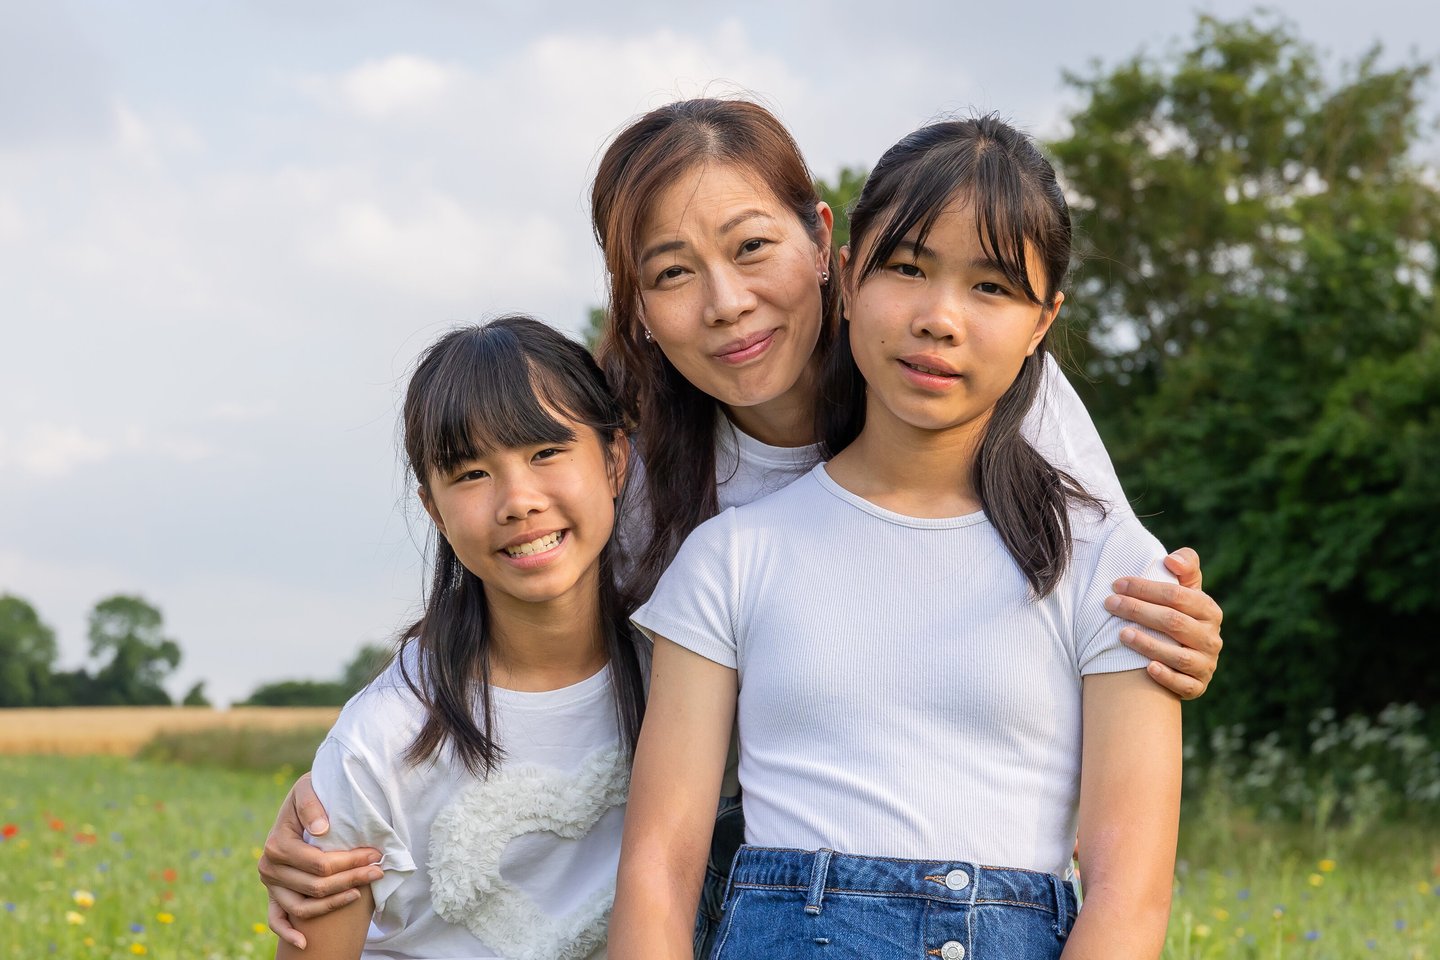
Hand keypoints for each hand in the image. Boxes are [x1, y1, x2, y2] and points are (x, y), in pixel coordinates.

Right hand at [258, 772, 382, 949]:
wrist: (297, 803)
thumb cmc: (308, 794)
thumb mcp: (307, 788)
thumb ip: (311, 805)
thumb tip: (321, 829)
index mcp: (277, 844)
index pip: (319, 863)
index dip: (350, 862)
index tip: (377, 855)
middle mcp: (269, 867)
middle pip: (316, 886)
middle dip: (352, 879)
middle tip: (378, 871)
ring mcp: (271, 884)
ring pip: (304, 907)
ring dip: (335, 903)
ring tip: (362, 892)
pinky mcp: (273, 894)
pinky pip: (277, 919)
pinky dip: (288, 933)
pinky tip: (306, 943)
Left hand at [1106, 547, 1222, 699]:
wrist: (1185, 657)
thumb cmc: (1178, 614)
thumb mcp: (1186, 590)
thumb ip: (1185, 567)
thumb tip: (1171, 560)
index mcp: (1209, 610)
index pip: (1177, 595)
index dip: (1145, 588)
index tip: (1116, 584)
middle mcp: (1212, 638)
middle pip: (1174, 622)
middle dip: (1139, 611)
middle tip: (1110, 604)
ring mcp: (1206, 664)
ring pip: (1179, 655)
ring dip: (1148, 644)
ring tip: (1121, 634)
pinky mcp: (1198, 686)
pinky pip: (1184, 684)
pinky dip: (1166, 676)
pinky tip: (1147, 668)